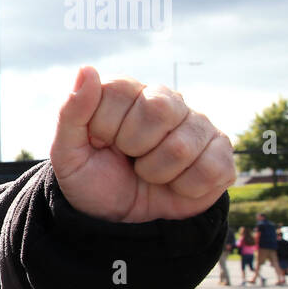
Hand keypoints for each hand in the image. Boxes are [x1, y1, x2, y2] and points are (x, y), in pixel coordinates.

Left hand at [50, 66, 234, 222]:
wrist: (118, 219)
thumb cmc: (91, 179)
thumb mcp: (66, 152)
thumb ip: (71, 112)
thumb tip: (86, 69)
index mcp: (127, 92)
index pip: (122, 91)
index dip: (107, 126)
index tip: (100, 142)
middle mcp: (166, 100)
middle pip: (160, 110)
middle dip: (134, 147)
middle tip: (128, 158)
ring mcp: (197, 125)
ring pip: (182, 146)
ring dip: (156, 172)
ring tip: (148, 173)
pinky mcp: (220, 153)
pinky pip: (211, 169)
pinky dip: (185, 188)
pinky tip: (174, 185)